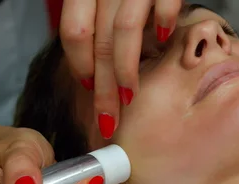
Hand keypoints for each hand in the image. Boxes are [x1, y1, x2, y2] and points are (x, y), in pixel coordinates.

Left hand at [60, 0, 182, 138]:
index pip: (74, 32)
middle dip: (102, 87)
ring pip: (124, 32)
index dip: (79, 64)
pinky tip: (162, 41)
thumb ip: (96, 17)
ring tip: (130, 95)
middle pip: (98, 42)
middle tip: (108, 117)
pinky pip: (163, 6)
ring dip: (126, 70)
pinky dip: (162, 26)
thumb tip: (96, 62)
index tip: (88, 88)